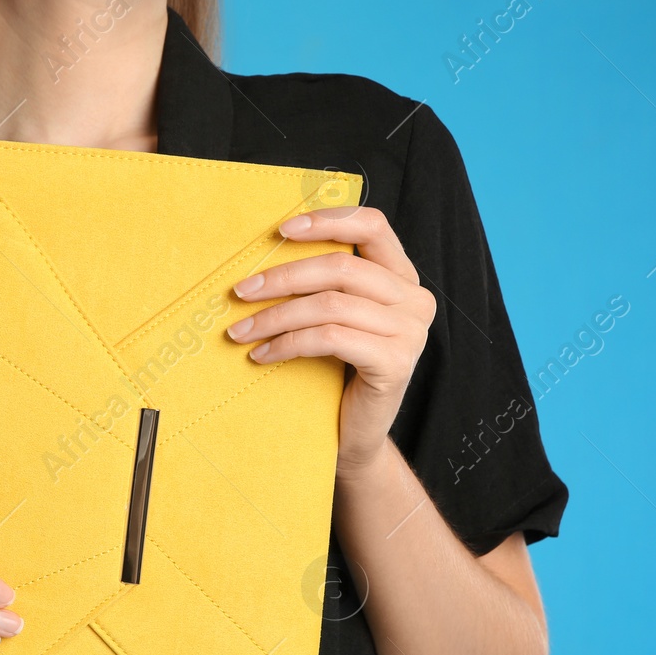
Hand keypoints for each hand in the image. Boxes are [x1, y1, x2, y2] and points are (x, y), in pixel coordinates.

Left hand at [226, 205, 435, 477]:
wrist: (355, 433)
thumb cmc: (338, 369)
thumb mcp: (335, 316)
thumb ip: (324, 282)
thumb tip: (270, 247)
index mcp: (402, 277)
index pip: (372, 226)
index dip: (326, 221)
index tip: (281, 231)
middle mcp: (415, 300)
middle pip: (341, 268)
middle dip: (283, 277)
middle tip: (240, 291)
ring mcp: (410, 332)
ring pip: (330, 305)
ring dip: (276, 316)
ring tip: (240, 331)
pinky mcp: (395, 363)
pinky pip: (330, 339)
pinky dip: (288, 344)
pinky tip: (262, 355)